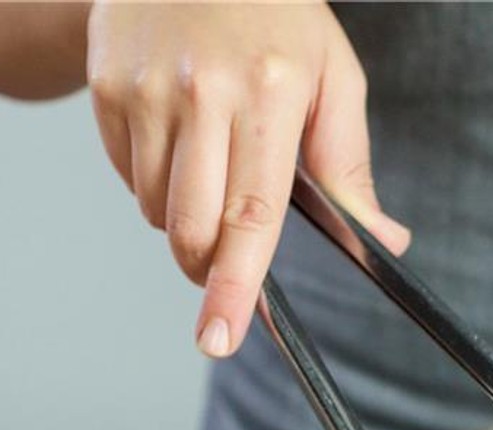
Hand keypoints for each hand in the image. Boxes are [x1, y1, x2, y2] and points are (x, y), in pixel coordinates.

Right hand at [85, 1, 409, 357]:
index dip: (236, 286)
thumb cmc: (277, 19)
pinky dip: (153, 182)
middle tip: (230, 261)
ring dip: (185, 220)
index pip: (252, 216)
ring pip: (155, 211)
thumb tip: (384, 241)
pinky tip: (178, 137)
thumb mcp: (335, 80)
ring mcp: (146, 88)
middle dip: (210, 269)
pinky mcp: (107, 85)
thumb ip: (352, 169)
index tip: (223, 335)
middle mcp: (202, 94)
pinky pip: (125, 176)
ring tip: (212, 164)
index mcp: (269, 96)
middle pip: (193, 230)